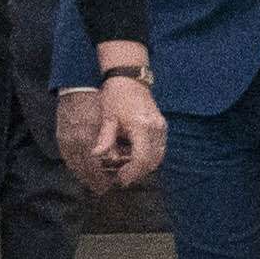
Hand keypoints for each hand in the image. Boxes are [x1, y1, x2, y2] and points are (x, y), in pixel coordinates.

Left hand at [61, 79, 163, 193]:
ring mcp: (161, 127)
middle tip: (122, 177)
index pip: (142, 159)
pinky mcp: (162, 126)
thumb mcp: (108, 118)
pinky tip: (134, 156)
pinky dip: (149, 157)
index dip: (132, 173)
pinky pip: (159, 149)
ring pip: (158, 157)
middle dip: (138, 172)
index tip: (121, 180)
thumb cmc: (116, 97)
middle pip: (152, 161)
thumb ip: (105, 139)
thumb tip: (97, 156)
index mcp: (141, 126)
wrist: (129, 78)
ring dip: (144, 166)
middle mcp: (156, 128)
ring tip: (127, 167)